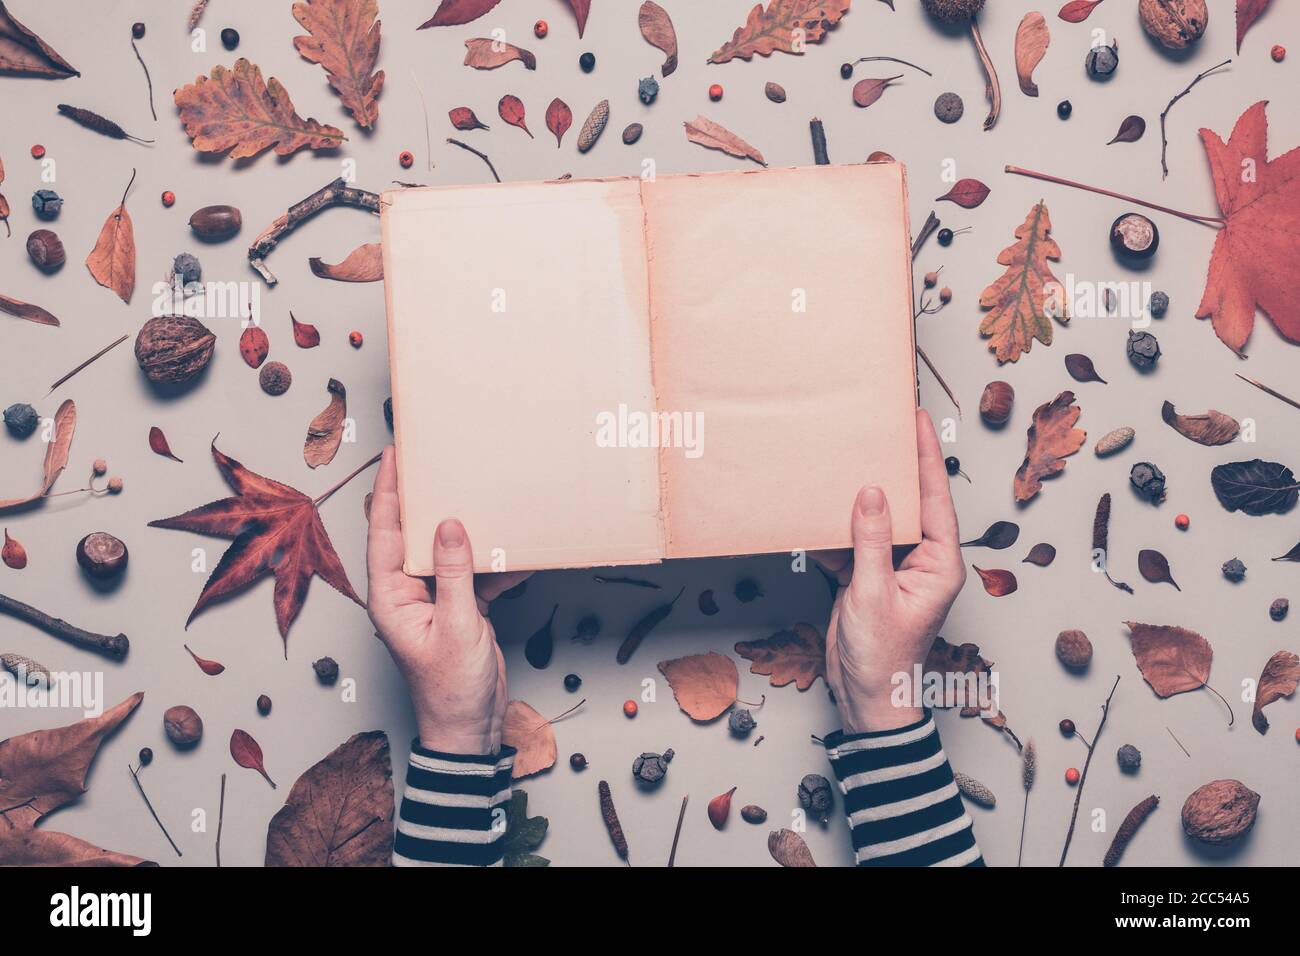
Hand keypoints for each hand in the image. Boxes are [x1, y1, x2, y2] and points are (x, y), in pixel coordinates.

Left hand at [366, 447, 529, 754]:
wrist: (468, 729)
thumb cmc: (451, 690)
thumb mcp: (457, 627)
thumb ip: (453, 574)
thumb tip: (449, 525)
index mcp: (390, 596)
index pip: (384, 533)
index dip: (386, 492)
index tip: (393, 455)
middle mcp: (406, 593)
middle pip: (412, 535)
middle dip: (424, 499)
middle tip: (433, 459)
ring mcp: (433, 599)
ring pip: (445, 550)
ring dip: (464, 528)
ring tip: (478, 491)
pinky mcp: (459, 607)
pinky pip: (472, 573)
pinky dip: (493, 562)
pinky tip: (515, 549)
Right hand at [818, 411, 965, 733]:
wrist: (867, 698)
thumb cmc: (884, 658)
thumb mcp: (873, 594)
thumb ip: (871, 542)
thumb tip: (872, 494)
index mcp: (939, 563)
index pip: (934, 500)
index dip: (926, 458)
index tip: (918, 421)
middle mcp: (921, 560)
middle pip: (908, 504)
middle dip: (894, 468)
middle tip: (883, 426)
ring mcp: (893, 568)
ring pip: (876, 521)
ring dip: (858, 498)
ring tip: (845, 458)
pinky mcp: (867, 578)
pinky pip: (852, 544)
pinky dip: (834, 530)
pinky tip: (817, 510)